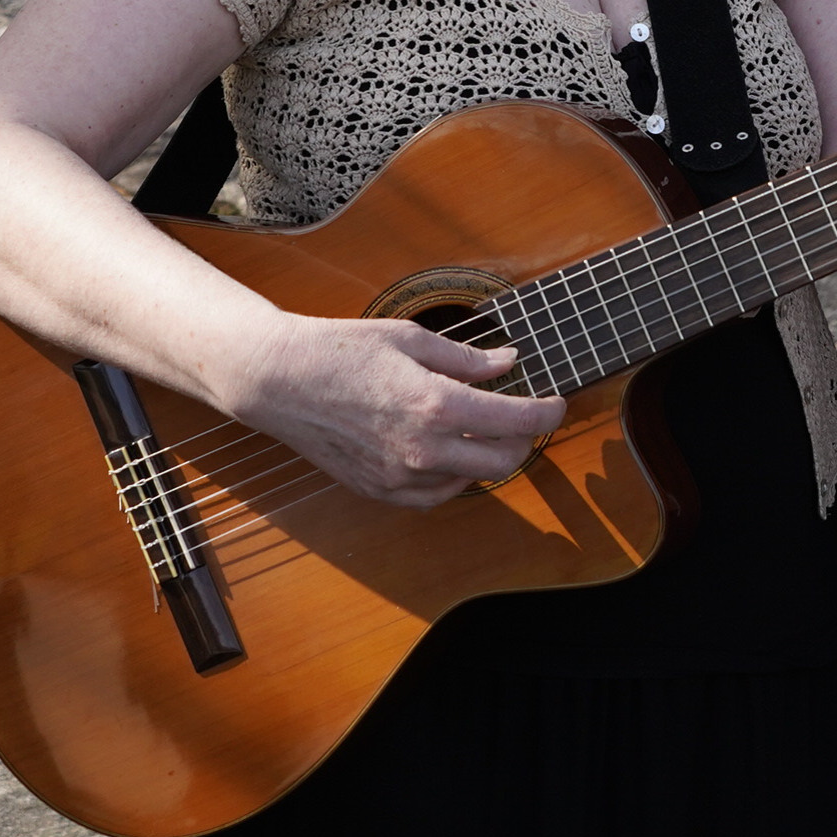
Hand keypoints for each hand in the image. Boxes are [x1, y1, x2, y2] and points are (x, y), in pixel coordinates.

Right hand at [224, 314, 568, 508]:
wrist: (279, 380)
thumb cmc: (341, 351)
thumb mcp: (411, 340)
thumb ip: (468, 360)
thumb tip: (508, 364)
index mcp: (436, 405)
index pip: (516, 421)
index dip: (548, 413)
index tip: (557, 404)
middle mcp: (422, 449)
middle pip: (503, 462)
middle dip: (523, 440)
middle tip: (523, 417)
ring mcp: (399, 476)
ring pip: (470, 482)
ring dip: (486, 459)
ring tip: (481, 429)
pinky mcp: (379, 491)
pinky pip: (434, 496)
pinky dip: (452, 478)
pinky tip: (447, 453)